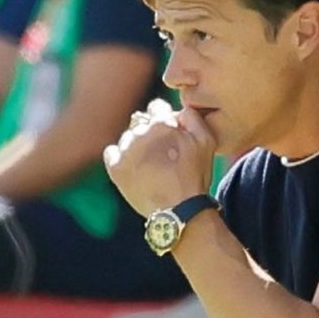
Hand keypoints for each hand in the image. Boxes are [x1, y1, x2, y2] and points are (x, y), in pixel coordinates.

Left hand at [103, 99, 218, 216]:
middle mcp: (139, 133)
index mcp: (161, 123)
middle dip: (151, 133)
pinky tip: (133, 167)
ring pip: (128, 138)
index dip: (165, 119)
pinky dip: (120, 157)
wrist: (178, 210)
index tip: (170, 134)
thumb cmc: (194, 176)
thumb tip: (178, 111)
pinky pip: (111, 152)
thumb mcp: (206, 140)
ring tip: (150, 165)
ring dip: (136, 146)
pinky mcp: (115, 168)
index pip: (156, 107)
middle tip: (163, 154)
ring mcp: (125, 151)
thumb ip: (192, 117)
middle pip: (141, 123)